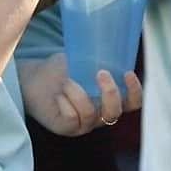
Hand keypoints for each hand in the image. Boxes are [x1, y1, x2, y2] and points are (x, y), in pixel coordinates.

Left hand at [19, 53, 141, 136]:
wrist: (34, 77)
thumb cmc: (62, 69)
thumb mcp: (85, 61)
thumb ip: (101, 60)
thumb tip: (112, 42)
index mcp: (109, 100)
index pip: (132, 103)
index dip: (135, 91)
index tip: (128, 73)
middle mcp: (99, 116)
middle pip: (115, 113)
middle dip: (110, 93)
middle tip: (100, 72)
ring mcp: (82, 125)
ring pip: (91, 114)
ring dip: (79, 93)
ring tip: (67, 80)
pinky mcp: (65, 128)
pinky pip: (72, 118)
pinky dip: (66, 102)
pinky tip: (58, 94)